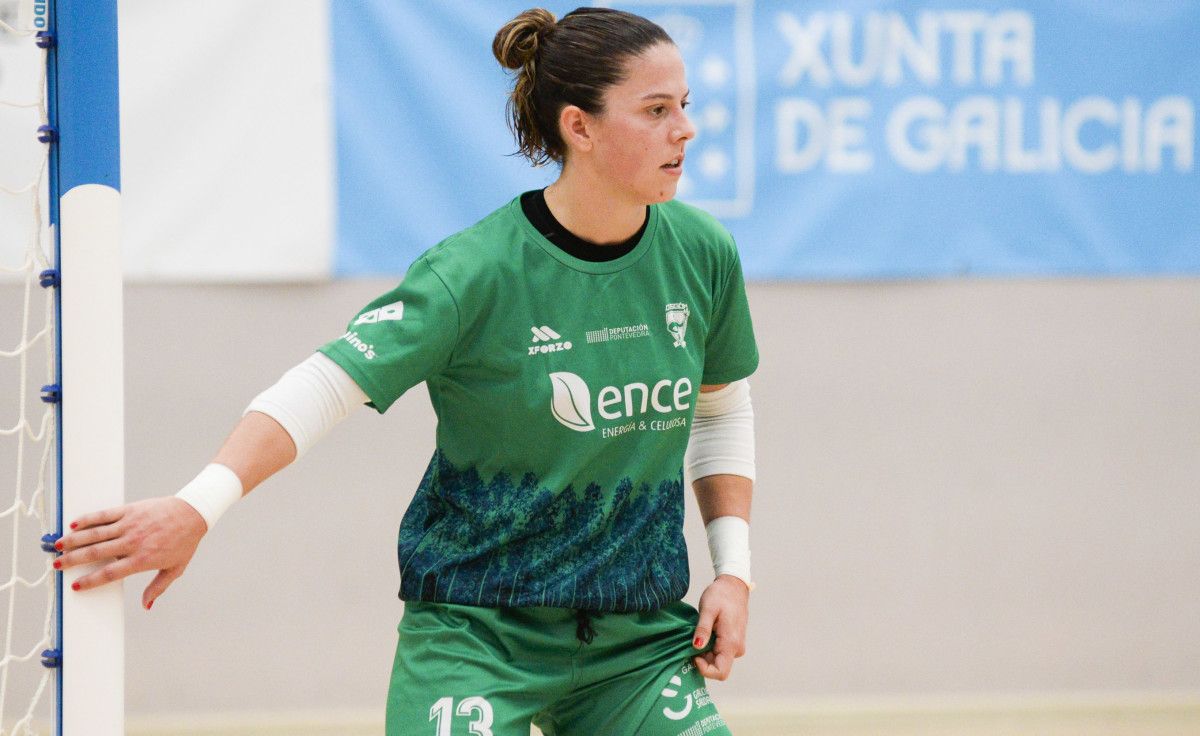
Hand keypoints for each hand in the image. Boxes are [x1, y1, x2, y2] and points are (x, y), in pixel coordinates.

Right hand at [56, 497, 207, 608]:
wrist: (193, 512)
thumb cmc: (184, 542)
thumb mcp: (175, 569)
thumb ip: (158, 588)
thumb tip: (146, 606)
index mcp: (143, 559)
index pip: (110, 573)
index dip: (91, 581)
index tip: (76, 586)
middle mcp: (133, 542)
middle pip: (96, 553)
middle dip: (73, 560)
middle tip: (56, 565)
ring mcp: (130, 525)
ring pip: (95, 534)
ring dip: (74, 540)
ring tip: (57, 546)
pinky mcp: (130, 510)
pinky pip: (105, 515)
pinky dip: (88, 519)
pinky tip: (74, 525)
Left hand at [691, 574, 749, 679]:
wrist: (734, 586)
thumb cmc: (721, 595)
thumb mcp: (708, 609)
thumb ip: (703, 629)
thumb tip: (697, 647)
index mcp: (731, 643)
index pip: (720, 672)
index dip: (704, 669)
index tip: (693, 654)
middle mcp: (736, 648)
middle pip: (717, 667)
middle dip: (702, 660)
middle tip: (692, 640)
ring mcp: (736, 646)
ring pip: (717, 660)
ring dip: (705, 653)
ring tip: (698, 634)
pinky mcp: (733, 642)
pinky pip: (720, 653)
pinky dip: (709, 648)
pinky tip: (703, 634)